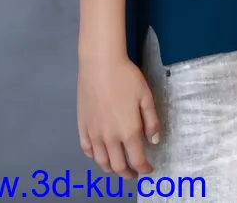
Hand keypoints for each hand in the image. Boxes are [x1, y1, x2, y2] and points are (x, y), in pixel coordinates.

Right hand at [77, 53, 159, 178]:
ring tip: (118, 167)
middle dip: (128, 173)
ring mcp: (93, 133)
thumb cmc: (126, 78)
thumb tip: (154, 141)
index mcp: (128, 132)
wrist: (100, 64)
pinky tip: (99, 154)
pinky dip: (94, 157)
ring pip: (101, 162)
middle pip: (118, 166)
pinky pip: (87, 149)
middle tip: (134, 172)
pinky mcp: (82, 126)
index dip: (144, 168)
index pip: (137, 160)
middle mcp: (109, 137)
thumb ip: (151, 121)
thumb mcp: (146, 97)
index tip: (148, 169)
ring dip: (111, 168)